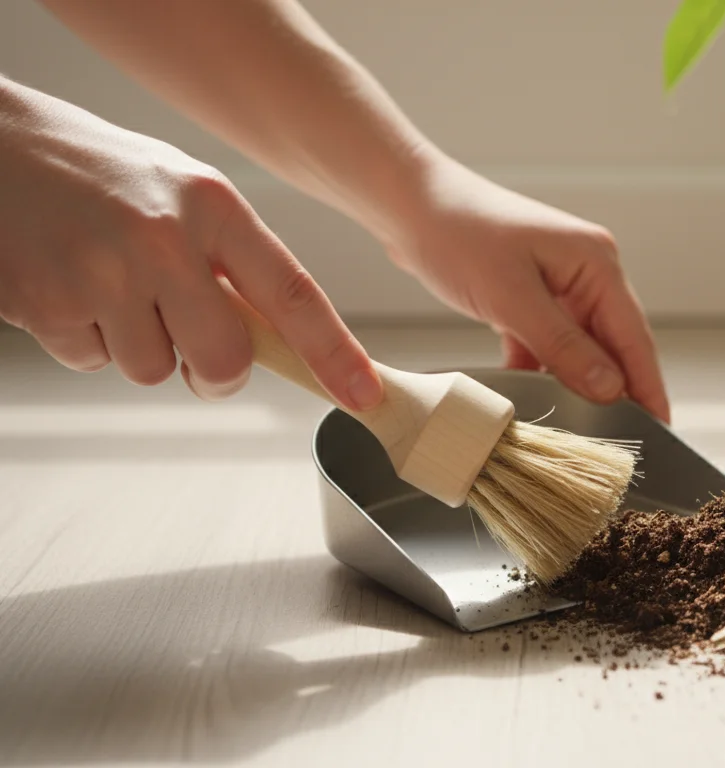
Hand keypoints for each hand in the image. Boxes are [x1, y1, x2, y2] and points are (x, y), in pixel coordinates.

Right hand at [0, 79, 382, 410]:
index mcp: (213, 207)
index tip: (364, 394)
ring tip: (108, 284)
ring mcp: (104, 273)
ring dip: (135, 345)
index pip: (293, 294)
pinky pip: (91, 361)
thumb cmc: (96, 172)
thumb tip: (278, 334)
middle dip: (212, 373)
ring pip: (152, 369)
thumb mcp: (181, 192)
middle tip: (191, 348)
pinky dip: (83, 338)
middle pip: (224, 361)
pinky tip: (67, 285)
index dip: (334, 353)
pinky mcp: (50, 303)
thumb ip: (230, 258)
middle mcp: (165, 240)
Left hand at [385, 159, 670, 423]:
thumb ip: (563, 345)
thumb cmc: (459, 234)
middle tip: (620, 444)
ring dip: (576, 385)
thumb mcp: (512, 297)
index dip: (648, 387)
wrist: (410, 205)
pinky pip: (548, 346)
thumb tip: (610, 389)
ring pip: (580, 350)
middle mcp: (587, 274)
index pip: (634, 337)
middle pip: (612, 346)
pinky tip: (533, 399)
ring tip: (579, 430)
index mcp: (597, 263)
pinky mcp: (531, 298)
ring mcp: (559, 286)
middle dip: (616, 393)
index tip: (660, 433)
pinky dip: (542, 371)